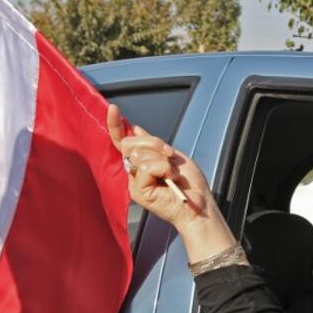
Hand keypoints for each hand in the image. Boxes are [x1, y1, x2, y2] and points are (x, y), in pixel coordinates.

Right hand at [106, 104, 236, 263]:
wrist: (199, 204)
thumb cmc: (190, 184)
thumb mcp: (172, 156)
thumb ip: (153, 145)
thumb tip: (136, 128)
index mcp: (141, 162)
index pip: (122, 141)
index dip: (116, 125)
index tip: (113, 108)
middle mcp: (134, 171)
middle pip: (130, 143)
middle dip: (153, 143)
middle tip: (171, 154)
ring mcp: (134, 181)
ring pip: (138, 154)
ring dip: (161, 159)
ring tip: (173, 172)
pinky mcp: (138, 191)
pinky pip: (145, 167)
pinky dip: (162, 168)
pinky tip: (171, 178)